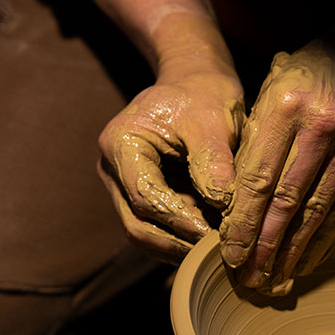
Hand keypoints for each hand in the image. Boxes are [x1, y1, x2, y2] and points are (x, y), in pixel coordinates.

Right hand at [98, 67, 243, 261]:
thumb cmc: (203, 95)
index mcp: (120, 144)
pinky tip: (208, 240)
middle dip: (177, 241)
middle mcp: (111, 168)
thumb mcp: (214, 121)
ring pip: (143, 231)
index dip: (179, 220)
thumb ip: (214, 162)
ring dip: (178, 245)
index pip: (145, 196)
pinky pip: (154, 227)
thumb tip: (222, 205)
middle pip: (137, 223)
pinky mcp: (137, 195)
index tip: (214, 233)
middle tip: (216, 251)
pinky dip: (179, 237)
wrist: (194, 83)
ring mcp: (121, 185)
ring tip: (215, 248)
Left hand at [220, 40, 334, 294]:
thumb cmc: (306, 79)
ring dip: (292, 252)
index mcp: (284, 106)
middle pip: (286, 201)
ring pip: (317, 211)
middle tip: (247, 280)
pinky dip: (323, 239)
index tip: (228, 253)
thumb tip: (227, 207)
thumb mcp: (270, 92)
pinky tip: (305, 261)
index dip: (242, 221)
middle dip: (263, 246)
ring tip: (272, 279)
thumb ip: (251, 141)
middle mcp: (322, 125)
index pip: (257, 177)